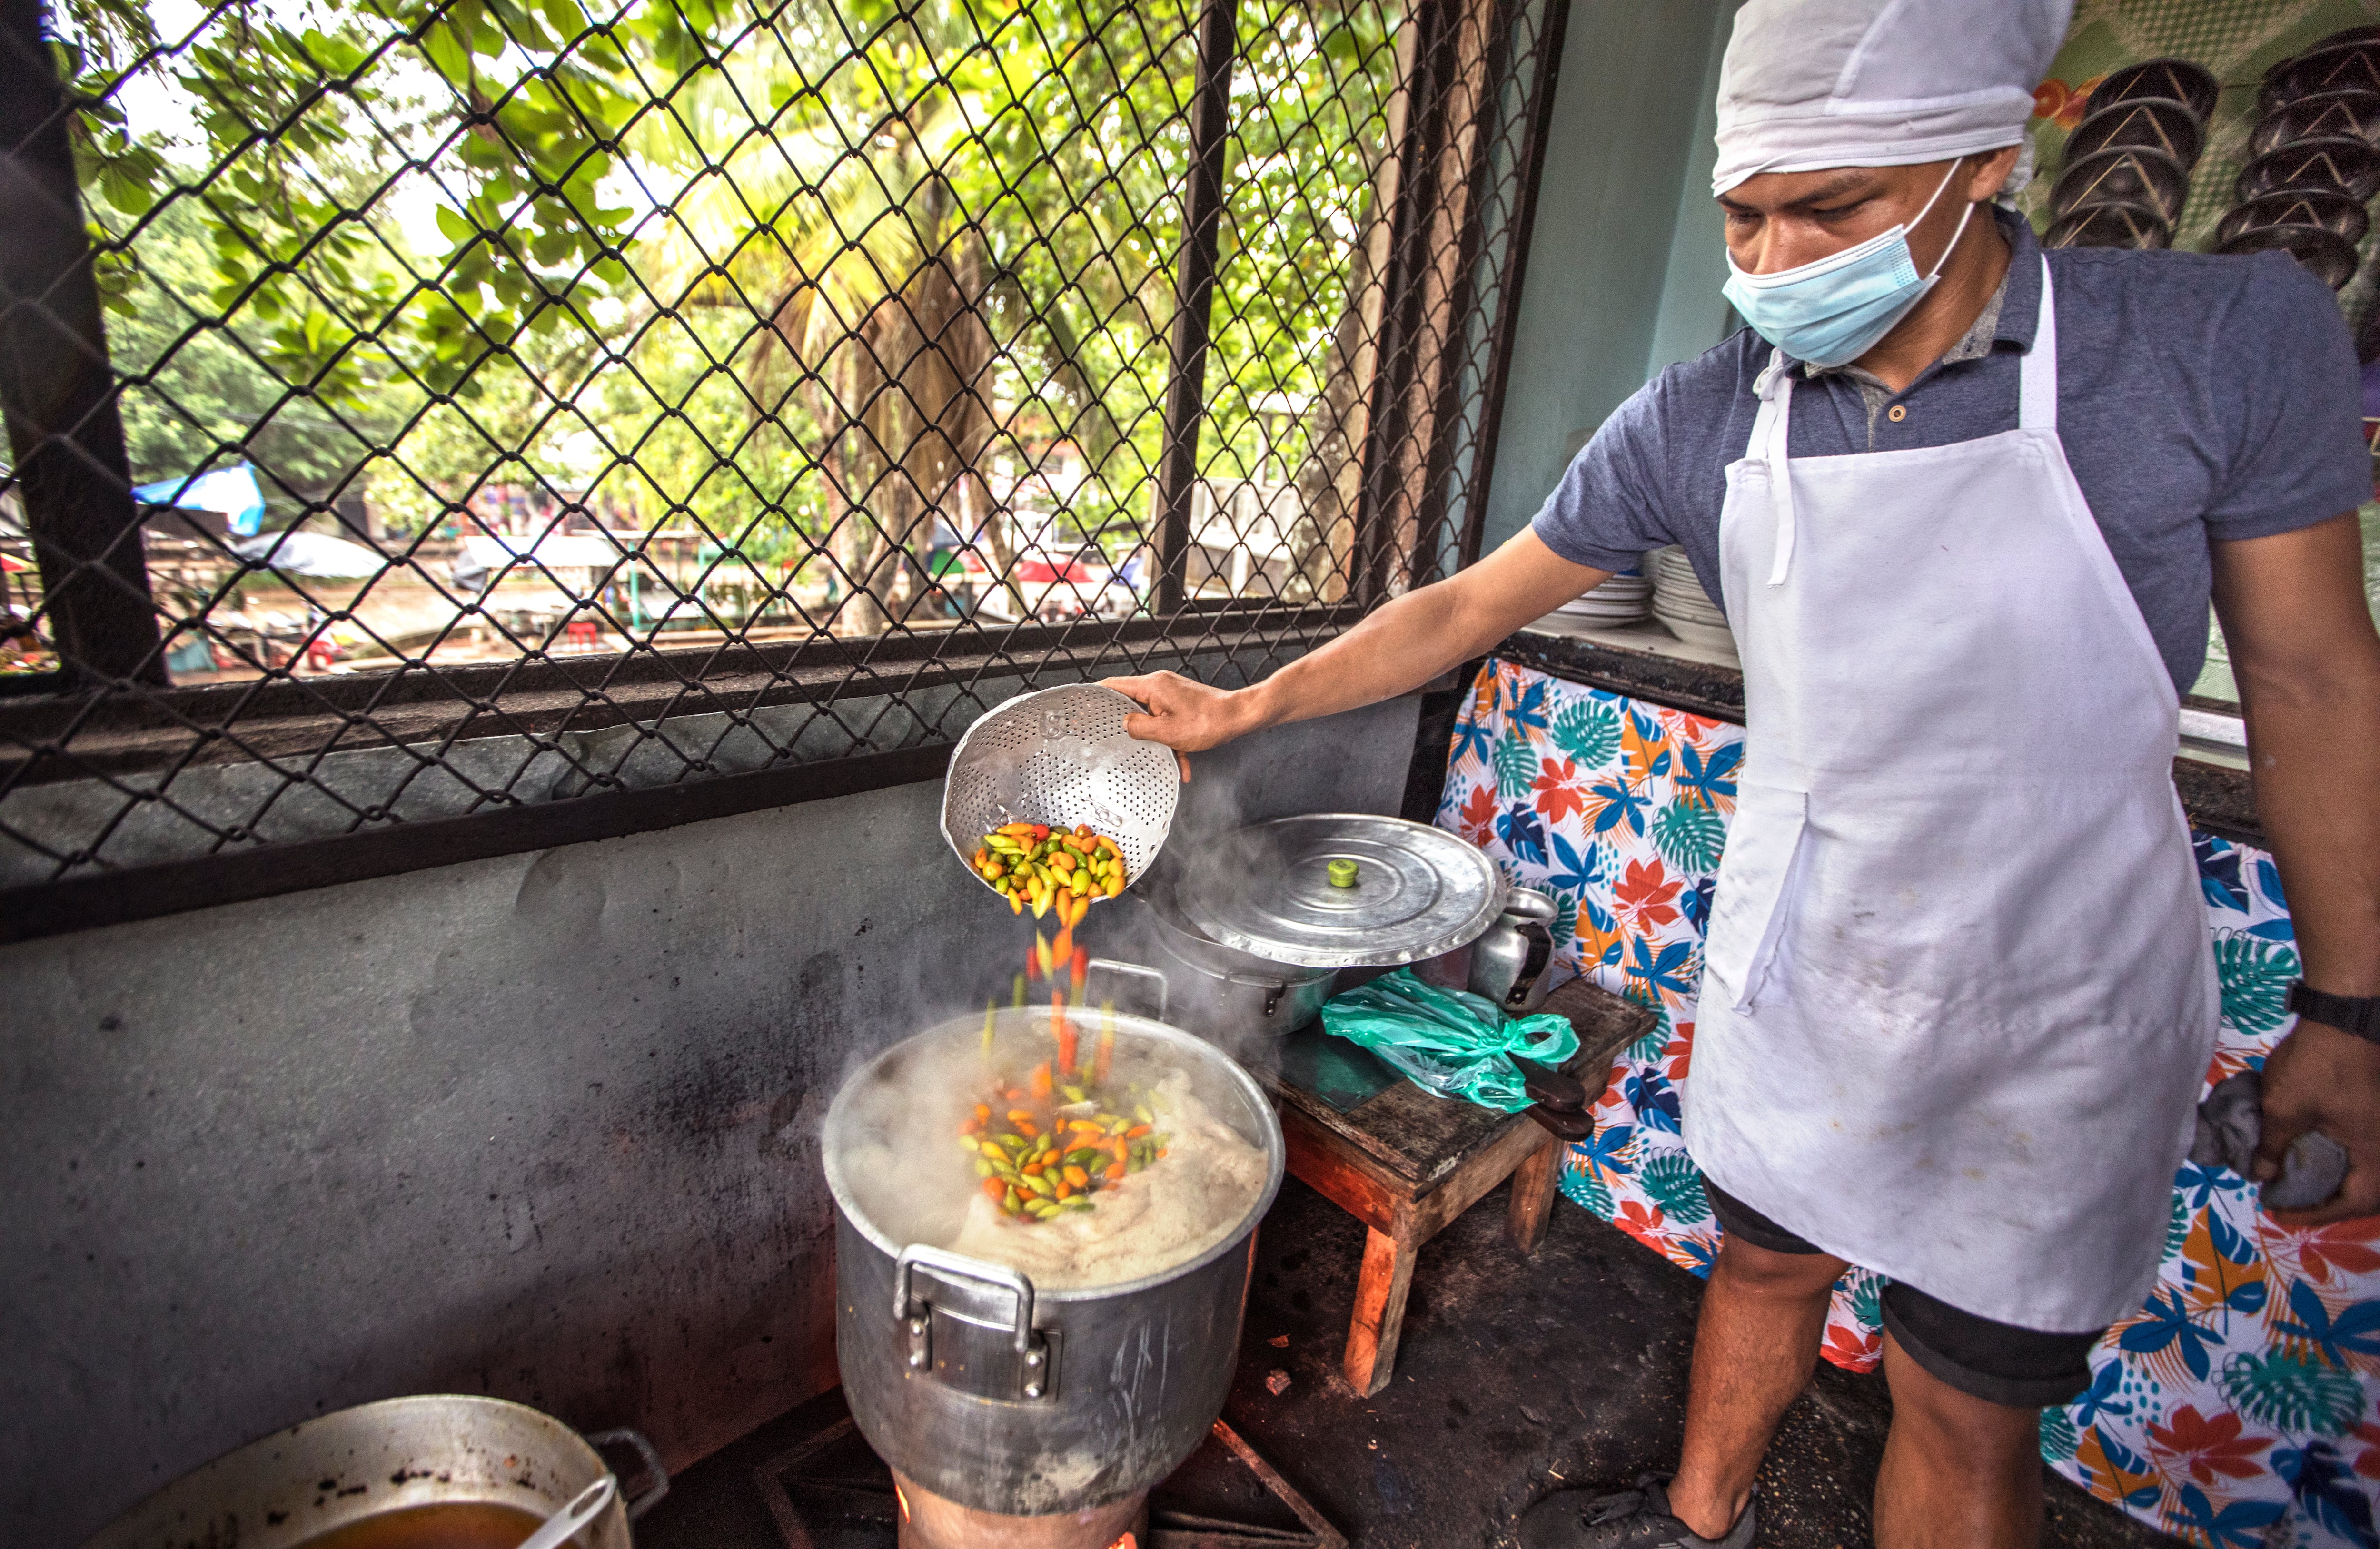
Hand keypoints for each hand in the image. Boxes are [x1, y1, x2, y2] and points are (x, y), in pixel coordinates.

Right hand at [1103, 670, 1261, 780]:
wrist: (1241, 717)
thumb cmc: (1209, 721)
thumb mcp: (1168, 731)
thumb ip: (1139, 728)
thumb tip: (1125, 725)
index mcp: (1152, 686)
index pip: (1114, 686)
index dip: (1096, 697)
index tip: (1083, 709)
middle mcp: (1160, 686)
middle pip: (1131, 704)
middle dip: (1125, 725)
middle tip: (1110, 739)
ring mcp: (1172, 696)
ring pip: (1152, 719)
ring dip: (1154, 740)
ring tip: (1154, 757)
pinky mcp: (1183, 706)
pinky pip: (1169, 724)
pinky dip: (1173, 743)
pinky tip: (1183, 767)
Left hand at [2256, 1019, 2379, 1225]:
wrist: (2344, 1014)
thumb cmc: (2317, 1065)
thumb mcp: (2283, 1110)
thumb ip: (2272, 1147)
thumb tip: (2261, 1175)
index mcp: (2375, 1154)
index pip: (2353, 1203)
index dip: (2315, 1214)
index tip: (2279, 1214)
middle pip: (2365, 1190)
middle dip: (2327, 1200)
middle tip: (2291, 1201)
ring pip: (2365, 1167)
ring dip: (2333, 1176)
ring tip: (2296, 1177)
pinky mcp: (2375, 1108)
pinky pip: (2362, 1144)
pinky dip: (2337, 1153)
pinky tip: (2309, 1147)